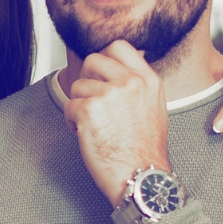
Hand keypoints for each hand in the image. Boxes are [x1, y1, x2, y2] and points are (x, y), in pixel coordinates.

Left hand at [60, 41, 169, 204]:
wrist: (141, 177)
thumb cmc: (145, 151)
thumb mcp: (153, 107)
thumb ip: (136, 85)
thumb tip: (115, 69)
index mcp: (148, 79)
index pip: (119, 46)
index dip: (104, 59)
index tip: (100, 76)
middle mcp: (130, 82)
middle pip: (93, 60)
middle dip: (87, 80)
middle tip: (92, 103)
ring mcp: (109, 94)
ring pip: (78, 85)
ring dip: (79, 104)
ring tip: (92, 125)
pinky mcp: (90, 110)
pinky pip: (69, 106)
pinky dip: (71, 121)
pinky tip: (86, 135)